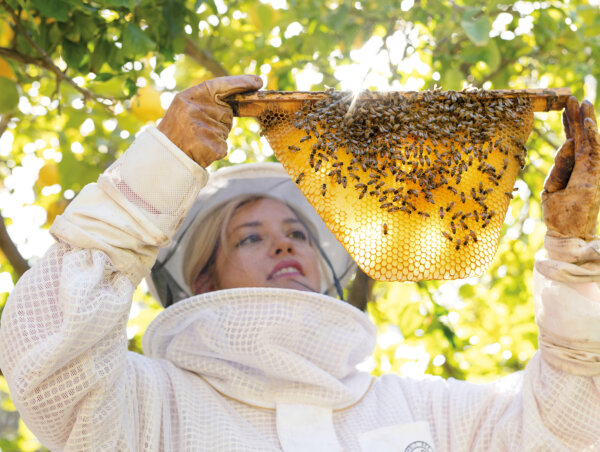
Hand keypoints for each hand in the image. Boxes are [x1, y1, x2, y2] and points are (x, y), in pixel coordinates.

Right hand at [157, 75, 262, 166]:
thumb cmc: (176, 132)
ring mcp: (206, 129)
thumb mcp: (185, 108)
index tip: (258, 81)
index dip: (241, 82)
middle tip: (199, 128)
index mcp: (190, 96)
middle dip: (220, 119)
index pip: (221, 84)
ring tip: (196, 140)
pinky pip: (224, 146)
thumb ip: (207, 101)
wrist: (165, 158)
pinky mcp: (213, 146)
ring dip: (216, 135)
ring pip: (224, 130)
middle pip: (227, 112)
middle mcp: (198, 110)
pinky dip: (216, 150)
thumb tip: (238, 98)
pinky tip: (201, 150)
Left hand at [542, 96, 599, 239]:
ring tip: (581, 103)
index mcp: (575, 168)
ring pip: (589, 141)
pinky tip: (586, 123)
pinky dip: (591, 136)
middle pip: (581, 137)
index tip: (564, 108)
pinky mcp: (593, 176)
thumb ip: (559, 167)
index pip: (572, 141)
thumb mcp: (552, 188)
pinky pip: (592, 152)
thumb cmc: (559, 213)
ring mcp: (592, 171)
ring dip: (585, 121)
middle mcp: (586, 167)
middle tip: (571, 98)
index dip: (569, 125)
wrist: (568, 234)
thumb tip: (566, 145)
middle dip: (576, 117)